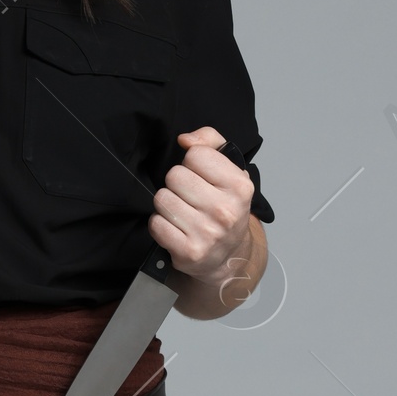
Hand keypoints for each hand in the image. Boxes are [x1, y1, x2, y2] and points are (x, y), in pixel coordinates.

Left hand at [151, 128, 261, 313]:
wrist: (228, 255)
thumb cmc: (225, 207)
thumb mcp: (229, 170)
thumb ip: (210, 141)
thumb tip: (185, 140)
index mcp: (239, 186)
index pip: (196, 155)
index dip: (192, 163)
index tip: (201, 177)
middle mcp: (226, 211)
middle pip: (174, 176)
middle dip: (177, 184)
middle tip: (189, 196)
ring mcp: (207, 233)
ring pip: (162, 199)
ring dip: (167, 204)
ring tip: (182, 212)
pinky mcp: (189, 251)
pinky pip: (156, 224)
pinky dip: (161, 225)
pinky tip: (176, 228)